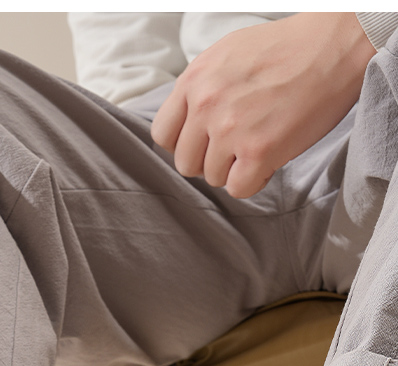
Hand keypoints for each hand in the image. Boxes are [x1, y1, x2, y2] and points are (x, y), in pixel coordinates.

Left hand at [151, 13, 375, 198]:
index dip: (184, 143)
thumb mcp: (227, 56)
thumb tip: (186, 124)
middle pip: (186, 163)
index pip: (163, 135)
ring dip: (235, 169)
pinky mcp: (258, 151)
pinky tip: (270, 160)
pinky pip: (239, 189)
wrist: (335, 44)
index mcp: (194, 80)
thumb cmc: (286, 49)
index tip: (205, 140)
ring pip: (213, 178)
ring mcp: (230, 130)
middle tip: (237, 146)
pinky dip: (254, 180)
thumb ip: (201, 89)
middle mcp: (206, 105)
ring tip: (260, 144)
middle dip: (210, 160)